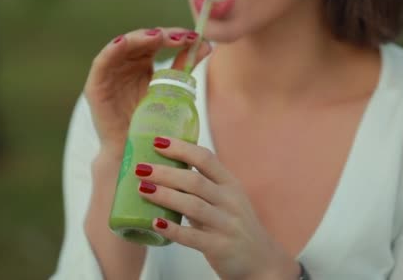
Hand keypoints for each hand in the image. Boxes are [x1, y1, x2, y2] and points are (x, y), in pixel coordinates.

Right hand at [84, 28, 210, 154]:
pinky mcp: (97, 86)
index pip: (157, 40)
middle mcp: (126, 63)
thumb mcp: (172, 90)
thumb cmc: (154, 122)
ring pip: (122, 45)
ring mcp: (111, 73)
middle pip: (141, 39)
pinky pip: (101, 63)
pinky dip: (110, 50)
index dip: (174, 35)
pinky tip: (122, 42)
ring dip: (139, 38)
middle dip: (161, 35)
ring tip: (157, 36)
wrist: (136, 151)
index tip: (194, 37)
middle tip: (180, 38)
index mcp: (143, 62)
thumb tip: (208, 45)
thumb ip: (185, 67)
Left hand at [135, 137, 300, 279]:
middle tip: (141, 168)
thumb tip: (164, 171)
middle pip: (194, 181)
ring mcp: (226, 225)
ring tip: (142, 189)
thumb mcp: (227, 200)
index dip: (181, 148)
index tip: (157, 141)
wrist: (262, 261)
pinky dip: (172, 229)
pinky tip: (155, 222)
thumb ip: (202, 187)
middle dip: (165, 173)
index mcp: (230, 184)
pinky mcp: (220, 247)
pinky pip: (192, 237)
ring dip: (164, 196)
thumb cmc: (235, 225)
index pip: (206, 158)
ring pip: (192, 206)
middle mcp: (230, 201)